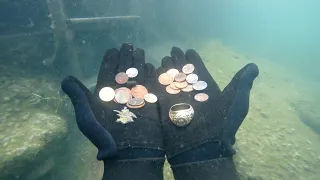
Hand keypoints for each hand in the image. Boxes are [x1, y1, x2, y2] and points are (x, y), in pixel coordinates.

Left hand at [61, 43, 163, 178]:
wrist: (129, 152)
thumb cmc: (105, 135)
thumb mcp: (87, 116)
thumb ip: (78, 96)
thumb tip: (65, 78)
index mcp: (104, 95)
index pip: (107, 73)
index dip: (109, 61)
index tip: (111, 49)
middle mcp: (119, 94)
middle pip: (122, 72)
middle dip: (125, 58)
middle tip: (127, 44)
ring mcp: (134, 98)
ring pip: (136, 76)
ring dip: (138, 62)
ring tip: (139, 50)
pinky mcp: (148, 103)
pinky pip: (150, 85)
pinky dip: (151, 75)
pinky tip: (151, 65)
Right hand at [156, 47, 258, 164]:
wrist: (202, 146)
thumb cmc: (222, 123)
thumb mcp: (236, 100)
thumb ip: (243, 82)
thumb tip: (254, 66)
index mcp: (208, 89)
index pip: (199, 70)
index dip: (194, 59)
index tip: (189, 50)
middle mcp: (192, 92)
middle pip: (184, 72)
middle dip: (179, 60)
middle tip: (173, 49)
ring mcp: (178, 98)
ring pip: (171, 78)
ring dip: (167, 67)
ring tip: (164, 57)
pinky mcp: (165, 105)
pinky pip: (160, 89)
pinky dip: (157, 78)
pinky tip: (154, 68)